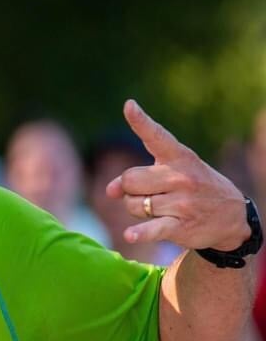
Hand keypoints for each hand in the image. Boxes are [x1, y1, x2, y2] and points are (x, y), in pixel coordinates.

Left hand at [106, 100, 249, 250]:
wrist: (232, 217)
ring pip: (133, 205)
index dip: (140, 121)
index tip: (129, 106)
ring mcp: (181, 201)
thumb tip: (109, 190)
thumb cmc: (193, 189)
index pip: (157, 136)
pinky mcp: (180, 225)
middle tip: (146, 194)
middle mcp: (180, 177)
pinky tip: (130, 235)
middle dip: (128, 189)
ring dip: (136, 210)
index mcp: (179, 157)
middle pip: (130, 179)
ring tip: (159, 209)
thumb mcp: (174, 174)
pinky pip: (152, 228)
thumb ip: (139, 176)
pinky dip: (140, 233)